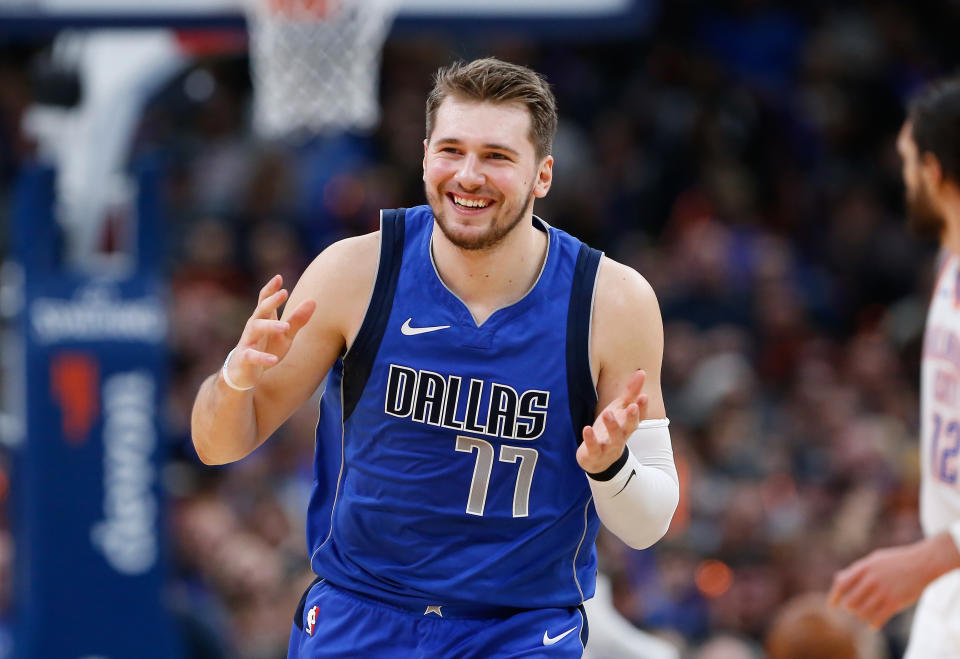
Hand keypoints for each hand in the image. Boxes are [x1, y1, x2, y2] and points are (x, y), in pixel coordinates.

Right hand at [224, 274, 315, 389]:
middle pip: (260, 310)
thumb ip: (297, 319)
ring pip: (255, 329)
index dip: (270, 289)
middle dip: (271, 301)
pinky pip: (251, 356)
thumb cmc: (266, 348)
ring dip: (270, 326)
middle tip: (283, 293)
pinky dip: (262, 357)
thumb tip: (313, 300)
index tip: (279, 277)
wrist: (242, 373)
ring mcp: (247, 342)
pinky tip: (273, 359)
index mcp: (263, 319)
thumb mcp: (285, 335)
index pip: (264, 300)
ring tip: (285, 327)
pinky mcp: (244, 358)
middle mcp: (253, 327)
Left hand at [577, 369, 647, 473]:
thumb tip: (642, 371)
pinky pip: (593, 448)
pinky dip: (591, 439)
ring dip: (612, 426)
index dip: (643, 408)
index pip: (639, 417)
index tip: (644, 396)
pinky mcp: (594, 454)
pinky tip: (587, 429)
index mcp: (627, 425)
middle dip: (632, 418)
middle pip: (630, 428)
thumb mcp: (618, 410)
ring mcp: (608, 447)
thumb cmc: (610, 430)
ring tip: (606, 413)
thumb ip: (630, 393)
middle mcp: (621, 437)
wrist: (597, 460)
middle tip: (632, 407)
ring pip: (614, 439)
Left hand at [828, 544, 928, 628]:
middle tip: (853, 609)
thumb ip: (856, 570)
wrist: (922, 564)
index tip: (831, 606)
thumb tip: (837, 580)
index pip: (841, 585)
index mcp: (863, 568)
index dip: (834, 597)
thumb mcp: (873, 560)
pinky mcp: (895, 602)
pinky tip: (873, 625)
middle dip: (850, 608)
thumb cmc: (895, 561)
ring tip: (865, 614)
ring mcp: (883, 592)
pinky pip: (878, 619)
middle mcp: (870, 580)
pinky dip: (873, 624)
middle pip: (850, 602)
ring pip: (862, 612)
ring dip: (862, 616)